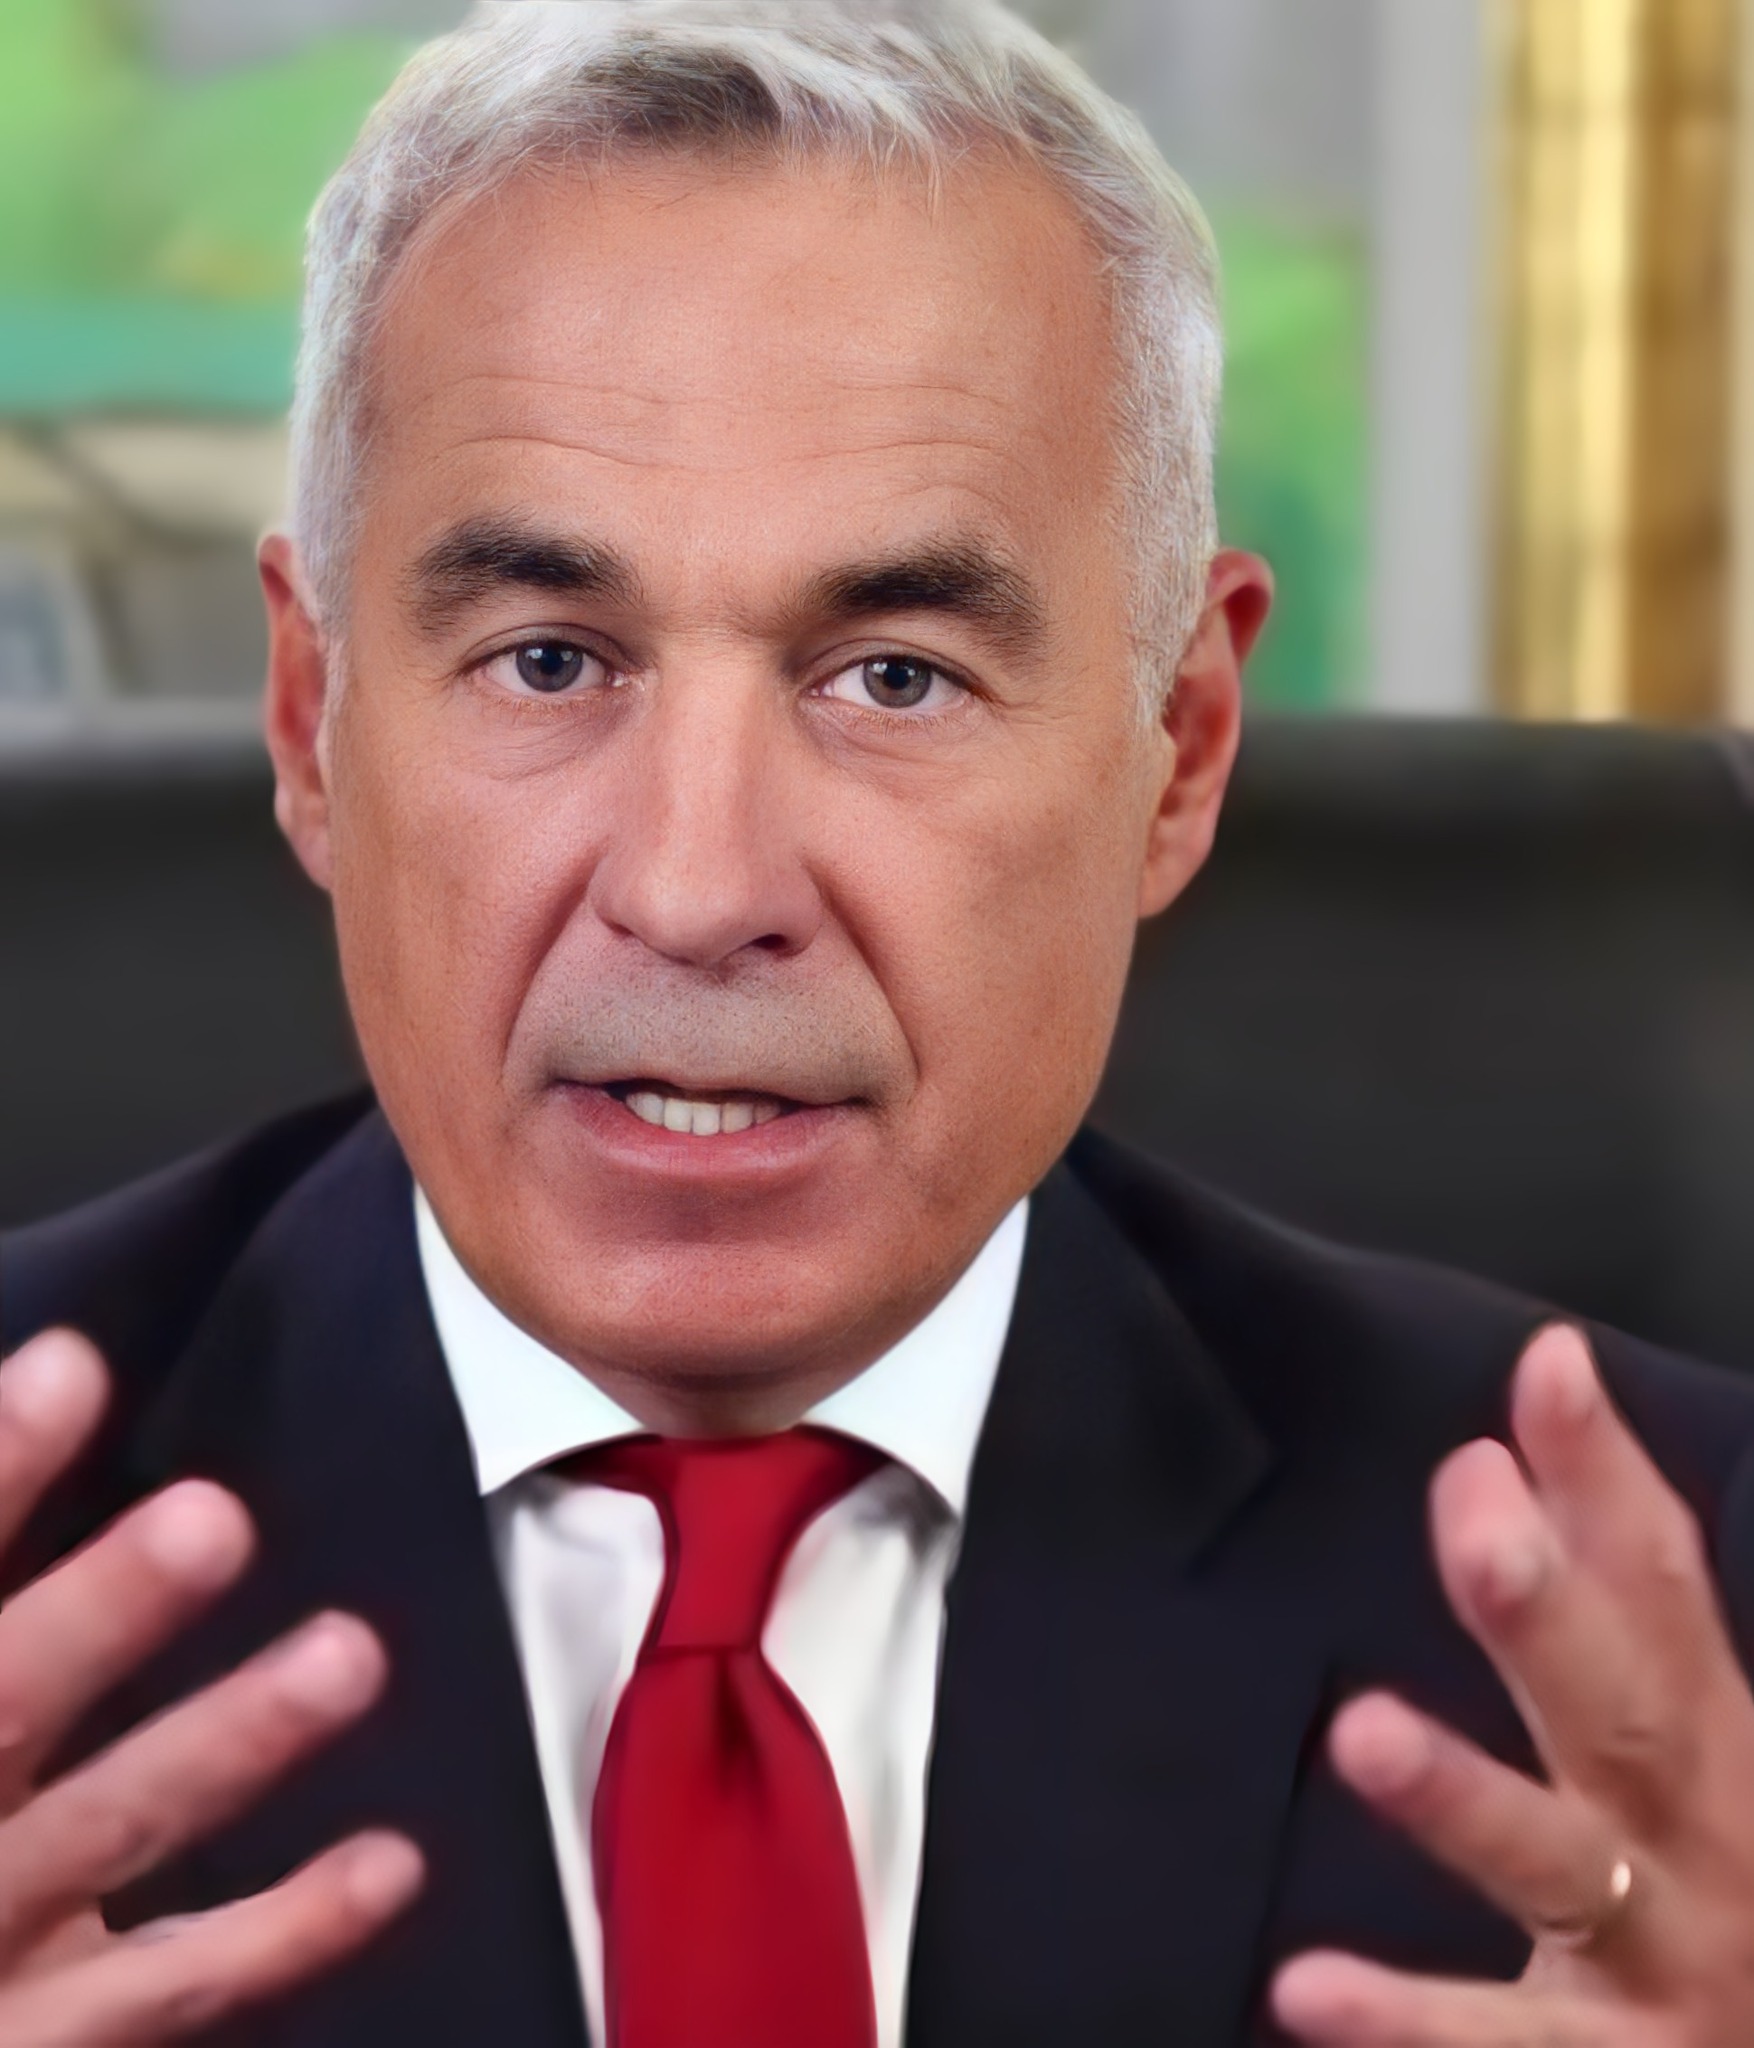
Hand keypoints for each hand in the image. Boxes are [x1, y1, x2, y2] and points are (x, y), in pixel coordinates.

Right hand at [0, 1328, 422, 2043]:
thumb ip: (0, 1575)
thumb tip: (53, 1379)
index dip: (0, 1472)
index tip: (74, 1366)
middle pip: (5, 1698)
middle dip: (103, 1611)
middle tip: (215, 1519)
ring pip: (115, 1826)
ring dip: (229, 1742)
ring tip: (349, 1656)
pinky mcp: (48, 2041)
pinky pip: (178, 1990)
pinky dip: (287, 1932)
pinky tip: (394, 1863)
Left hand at [1273, 1322, 1753, 2045]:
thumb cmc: (1736, 1899)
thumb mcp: (1704, 1748)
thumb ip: (1625, 1592)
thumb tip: (1522, 1422)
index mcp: (1720, 1752)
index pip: (1665, 1589)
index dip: (1610, 1477)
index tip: (1547, 1365)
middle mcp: (1701, 1843)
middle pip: (1626, 1714)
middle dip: (1553, 1615)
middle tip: (1476, 1517)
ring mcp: (1661, 1962)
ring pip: (1561, 1873)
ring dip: (1464, 1800)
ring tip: (1360, 1730)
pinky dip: (1409, 2024)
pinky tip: (1302, 1989)